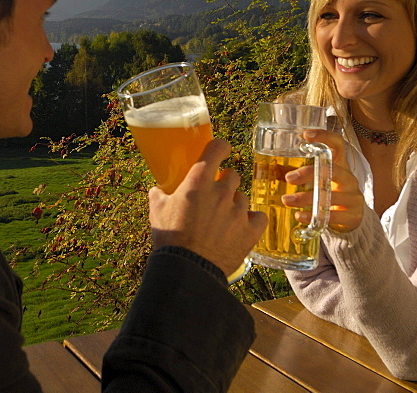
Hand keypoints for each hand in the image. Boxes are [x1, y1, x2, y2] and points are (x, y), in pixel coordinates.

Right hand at [149, 139, 267, 277]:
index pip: (218, 148)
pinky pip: (259, 217)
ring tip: (223, 218)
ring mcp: (239, 211)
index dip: (220, 147)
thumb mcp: (157, 211)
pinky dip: (252, 220)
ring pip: (242, 197)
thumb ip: (159, 195)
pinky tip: (242, 226)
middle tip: (214, 195)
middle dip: (224, 182)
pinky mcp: (250, 231)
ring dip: (234, 204)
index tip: (219, 151)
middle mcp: (222, 191)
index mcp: (199, 181)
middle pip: (232, 175)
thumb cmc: (171, 238)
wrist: (188, 269)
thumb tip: (157, 190)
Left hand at [280, 129, 364, 232]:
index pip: (338, 144)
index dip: (325, 137)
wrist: (352, 218)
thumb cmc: (331, 192)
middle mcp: (349, 178)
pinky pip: (331, 216)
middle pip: (333, 170)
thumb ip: (305, 172)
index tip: (306, 135)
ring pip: (330, 196)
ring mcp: (353, 197)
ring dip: (306, 198)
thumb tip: (269, 167)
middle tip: (288, 178)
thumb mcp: (322, 179)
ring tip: (286, 200)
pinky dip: (313, 216)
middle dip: (309, 173)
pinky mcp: (353, 216)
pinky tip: (299, 216)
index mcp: (341, 164)